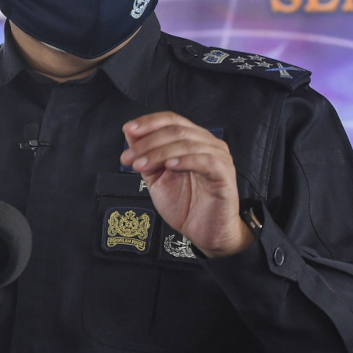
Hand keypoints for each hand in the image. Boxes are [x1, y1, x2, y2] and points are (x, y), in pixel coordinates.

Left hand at [119, 111, 253, 256]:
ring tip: (141, 165)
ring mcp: (218, 157)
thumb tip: (130, 132)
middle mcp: (207, 143)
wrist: (204, 233)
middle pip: (176, 130)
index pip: (171, 119)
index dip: (148, 122)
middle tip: (129, 157)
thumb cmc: (186, 205)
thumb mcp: (157, 177)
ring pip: (187, 143)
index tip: (128, 130)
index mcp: (193, 140)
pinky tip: (169, 165)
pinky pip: (206, 160)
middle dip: (147, 142)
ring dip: (159, 153)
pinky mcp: (224, 174)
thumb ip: (146, 155)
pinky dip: (185, 160)